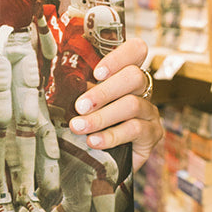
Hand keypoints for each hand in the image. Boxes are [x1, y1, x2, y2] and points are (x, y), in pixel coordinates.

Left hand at [69, 38, 162, 170]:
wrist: (108, 161)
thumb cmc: (93, 125)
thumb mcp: (85, 105)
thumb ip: (79, 92)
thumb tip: (59, 86)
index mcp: (125, 74)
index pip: (136, 50)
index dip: (119, 56)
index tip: (96, 72)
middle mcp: (142, 89)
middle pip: (134, 76)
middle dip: (103, 91)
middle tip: (80, 106)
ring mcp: (150, 111)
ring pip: (132, 104)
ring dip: (102, 116)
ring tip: (79, 127)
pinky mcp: (153, 134)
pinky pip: (135, 129)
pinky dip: (111, 136)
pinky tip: (94, 141)